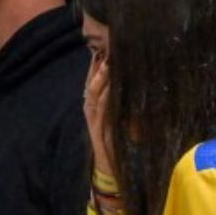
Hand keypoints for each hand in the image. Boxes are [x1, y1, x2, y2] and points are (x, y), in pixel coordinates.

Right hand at [85, 55, 115, 179]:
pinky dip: (105, 97)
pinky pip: (101, 109)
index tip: (106, 47)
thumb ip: (117, 103)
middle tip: (106, 49)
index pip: (92, 81)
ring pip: (93, 94)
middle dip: (97, 67)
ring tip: (108, 63)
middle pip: (90, 84)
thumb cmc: (116, 143)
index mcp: (94, 107)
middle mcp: (90, 111)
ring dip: (100, 79)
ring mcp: (93, 119)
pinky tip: (110, 86)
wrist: (109, 167)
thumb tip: (125, 84)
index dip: (97, 65)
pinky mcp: (98, 128)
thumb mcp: (117, 118)